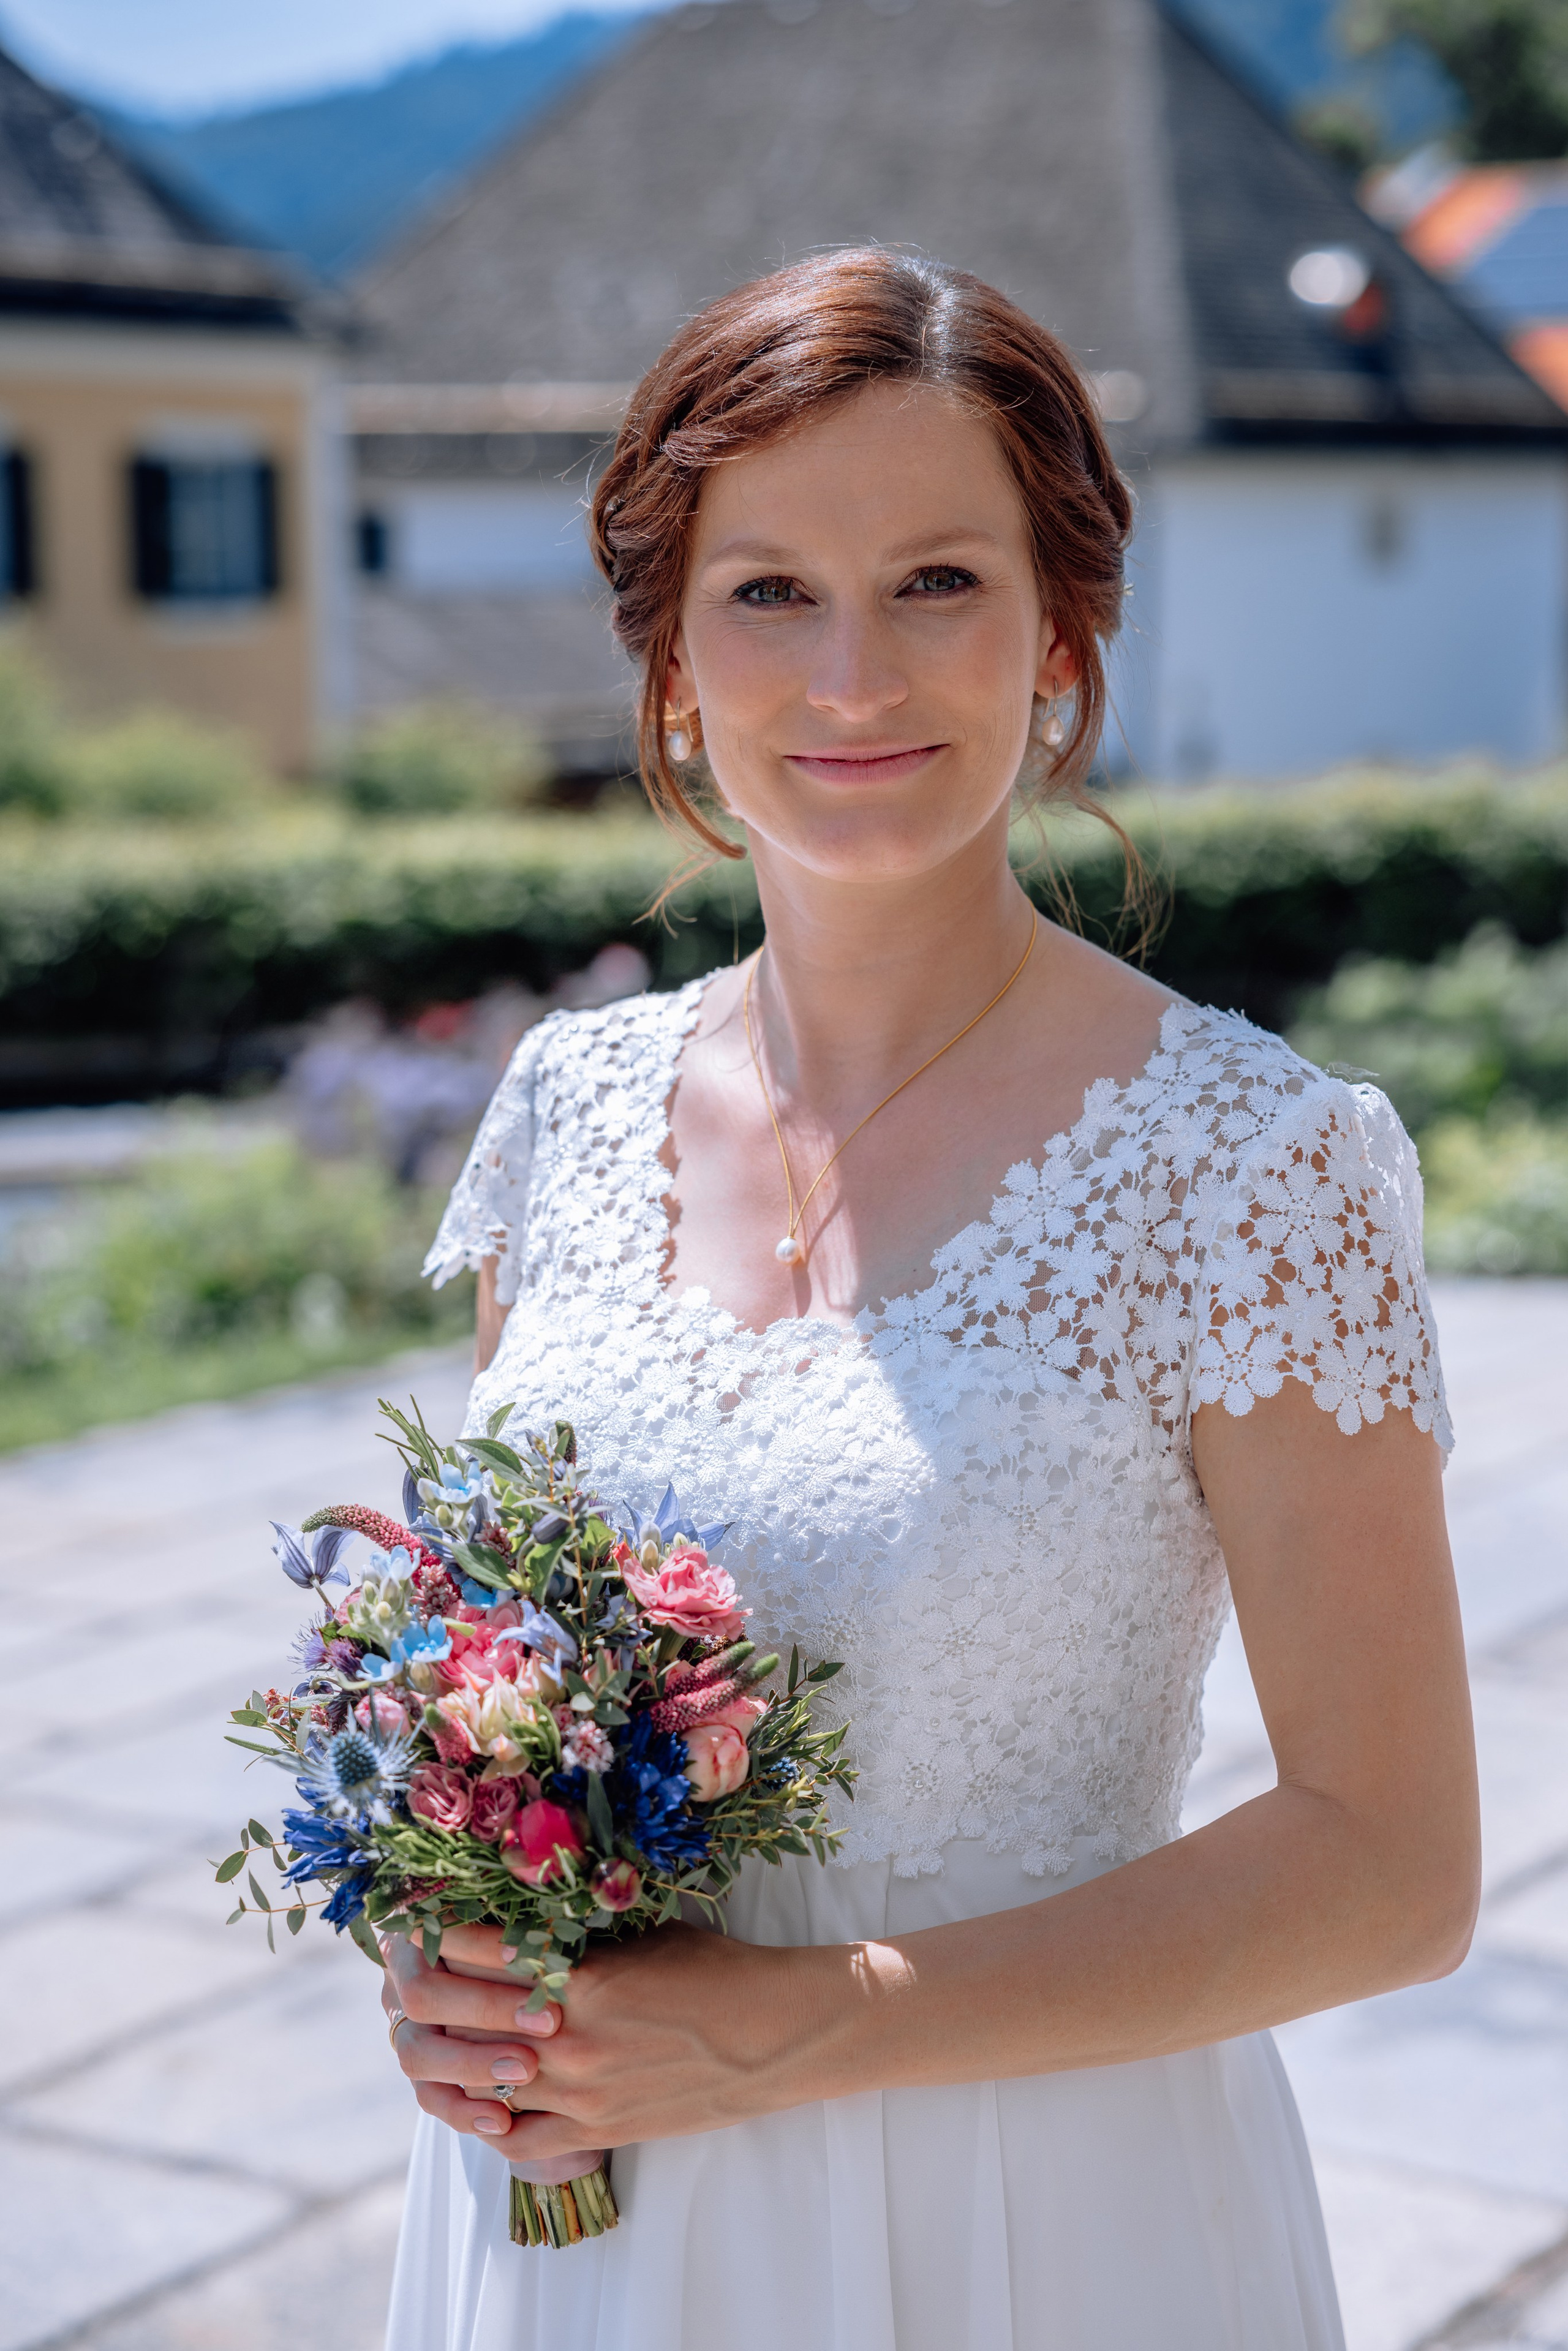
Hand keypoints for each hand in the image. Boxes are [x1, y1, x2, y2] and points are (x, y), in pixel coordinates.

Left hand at [383, 1918, 806, 2174]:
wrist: (772, 2035)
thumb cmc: (715, 1970)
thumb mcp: (642, 1934)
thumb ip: (577, 1934)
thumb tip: (521, 1917)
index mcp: (578, 1972)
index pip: (473, 1948)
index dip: (436, 1930)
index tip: (417, 1918)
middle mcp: (567, 2033)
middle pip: (454, 2014)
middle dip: (420, 1989)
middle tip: (407, 1973)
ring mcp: (578, 2090)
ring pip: (474, 2082)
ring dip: (446, 2058)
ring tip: (434, 2036)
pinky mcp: (596, 2131)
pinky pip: (516, 2141)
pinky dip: (488, 2123)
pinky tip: (482, 2103)